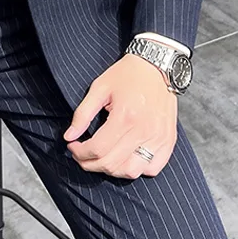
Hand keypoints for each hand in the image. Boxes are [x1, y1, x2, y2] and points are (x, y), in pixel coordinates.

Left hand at [63, 53, 177, 178]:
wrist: (157, 66)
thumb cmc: (126, 75)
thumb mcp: (99, 88)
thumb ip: (83, 114)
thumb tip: (69, 136)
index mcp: (125, 116)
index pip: (98, 149)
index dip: (79, 152)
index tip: (72, 146)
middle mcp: (144, 131)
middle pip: (112, 164)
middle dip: (89, 164)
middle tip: (81, 155)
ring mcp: (158, 138)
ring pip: (131, 171)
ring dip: (112, 170)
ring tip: (101, 158)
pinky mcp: (168, 141)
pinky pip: (152, 168)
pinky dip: (136, 169)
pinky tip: (124, 158)